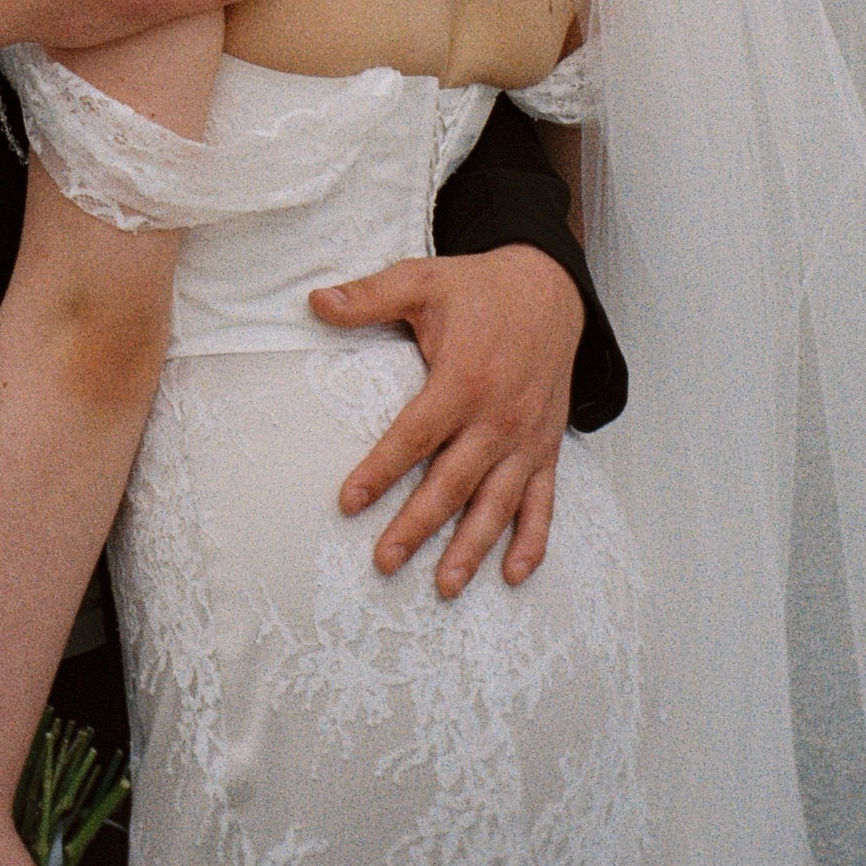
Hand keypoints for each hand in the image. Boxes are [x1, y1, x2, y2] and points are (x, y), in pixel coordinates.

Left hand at [311, 244, 583, 596]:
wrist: (550, 290)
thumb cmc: (479, 290)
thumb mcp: (422, 280)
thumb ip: (369, 296)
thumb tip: (315, 302)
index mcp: (463, 379)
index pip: (413, 436)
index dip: (380, 470)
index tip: (348, 502)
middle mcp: (498, 417)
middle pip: (452, 482)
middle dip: (417, 525)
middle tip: (384, 561)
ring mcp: (526, 438)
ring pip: (497, 503)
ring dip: (471, 547)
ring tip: (444, 585)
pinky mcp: (547, 447)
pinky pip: (543, 501)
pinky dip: (532, 540)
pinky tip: (514, 574)